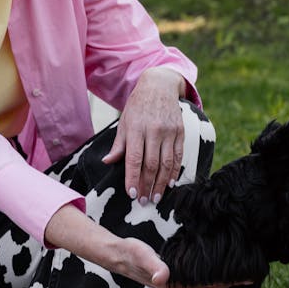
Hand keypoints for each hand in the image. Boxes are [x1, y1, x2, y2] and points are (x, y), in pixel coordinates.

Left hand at [102, 68, 185, 202]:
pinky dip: (175, 171)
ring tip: (156, 197)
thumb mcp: (124, 122)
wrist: (159, 86)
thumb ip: (119, 144)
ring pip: (166, 163)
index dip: (133, 178)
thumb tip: (108, 162)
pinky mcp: (180, 132)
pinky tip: (170, 183)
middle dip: (147, 185)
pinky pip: (178, 156)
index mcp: (136, 128)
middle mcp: (154, 130)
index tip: (132, 194)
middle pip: (151, 164)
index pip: (134, 158)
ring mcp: (169, 131)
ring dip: (161, 183)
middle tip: (144, 202)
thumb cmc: (138, 106)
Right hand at [112, 238, 253, 287]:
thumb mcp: (142, 256)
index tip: (247, 277)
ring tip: (240, 271)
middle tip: (253, 274)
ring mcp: (174, 282)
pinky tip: (217, 265)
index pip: (205, 285)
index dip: (226, 281)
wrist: (117, 254)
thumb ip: (153, 266)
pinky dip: (210, 272)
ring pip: (203, 281)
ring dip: (220, 277)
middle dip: (228, 281)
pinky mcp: (172, 274)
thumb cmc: (129, 254)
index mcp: (171, 287)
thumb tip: (162, 277)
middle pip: (208, 285)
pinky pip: (196, 275)